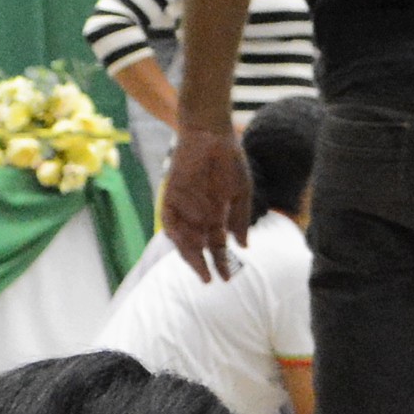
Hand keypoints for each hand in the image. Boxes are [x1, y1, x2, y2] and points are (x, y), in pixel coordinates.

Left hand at [162, 119, 253, 277]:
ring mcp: (183, 206)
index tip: (226, 278)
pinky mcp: (170, 195)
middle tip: (208, 278)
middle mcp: (197, 214)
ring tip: (198, 264)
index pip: (216, 246)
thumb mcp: (241, 192)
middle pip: (196, 247)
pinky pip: (169, 220)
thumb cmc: (229, 160)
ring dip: (188, 253)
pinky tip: (187, 241)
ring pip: (181, 238)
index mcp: (215, 216)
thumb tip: (243, 246)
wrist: (210, 134)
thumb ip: (240, 219)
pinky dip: (176, 233)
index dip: (220, 263)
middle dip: (201, 264)